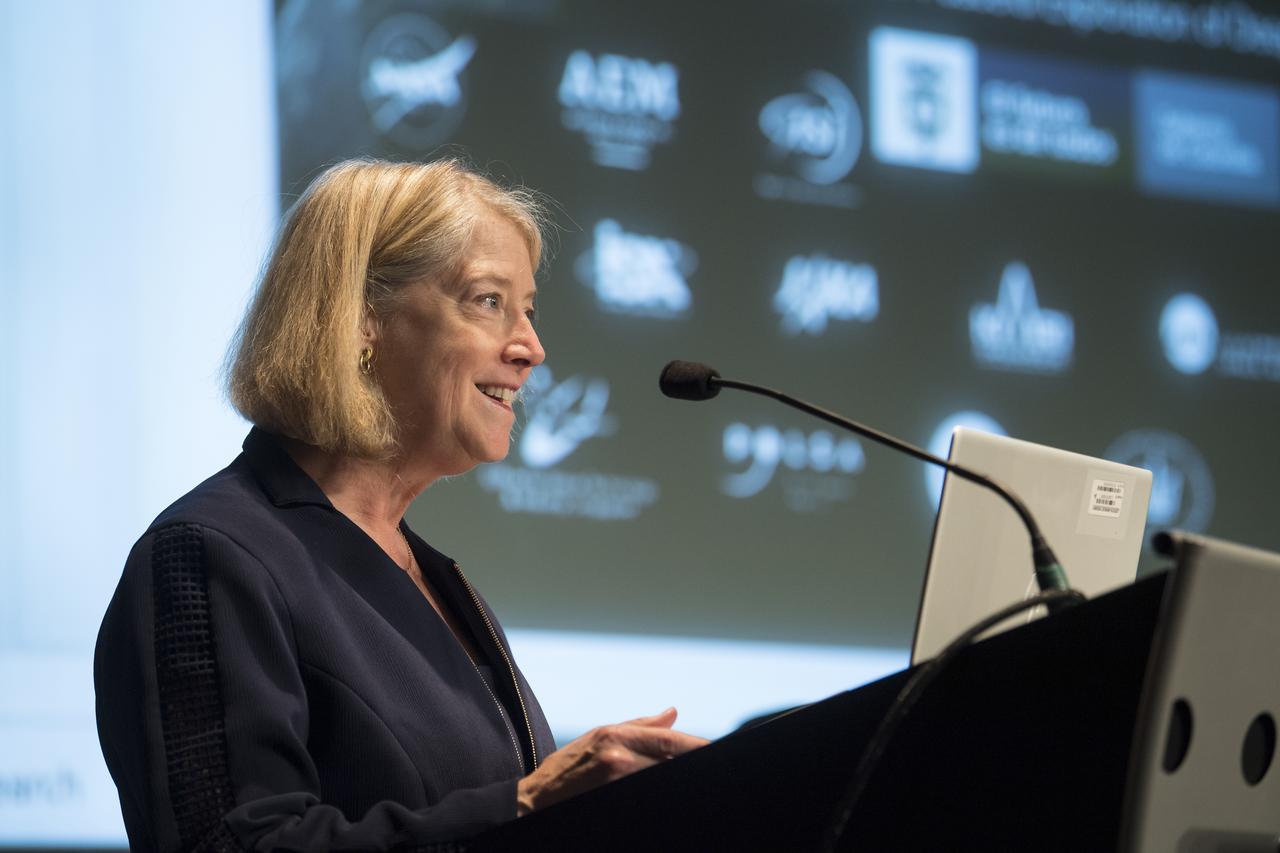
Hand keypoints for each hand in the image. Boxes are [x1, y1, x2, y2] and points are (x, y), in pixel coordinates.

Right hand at [515, 707, 707, 815]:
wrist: (531, 803)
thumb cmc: (566, 769)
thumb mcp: (598, 737)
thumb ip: (639, 727)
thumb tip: (673, 712)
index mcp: (615, 736)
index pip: (671, 741)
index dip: (698, 746)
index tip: (718, 749)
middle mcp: (618, 758)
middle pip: (672, 761)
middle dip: (692, 763)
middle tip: (715, 768)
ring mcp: (616, 781)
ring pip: (663, 778)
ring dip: (679, 778)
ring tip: (694, 779)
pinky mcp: (612, 802)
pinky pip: (646, 795)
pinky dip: (660, 792)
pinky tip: (666, 791)